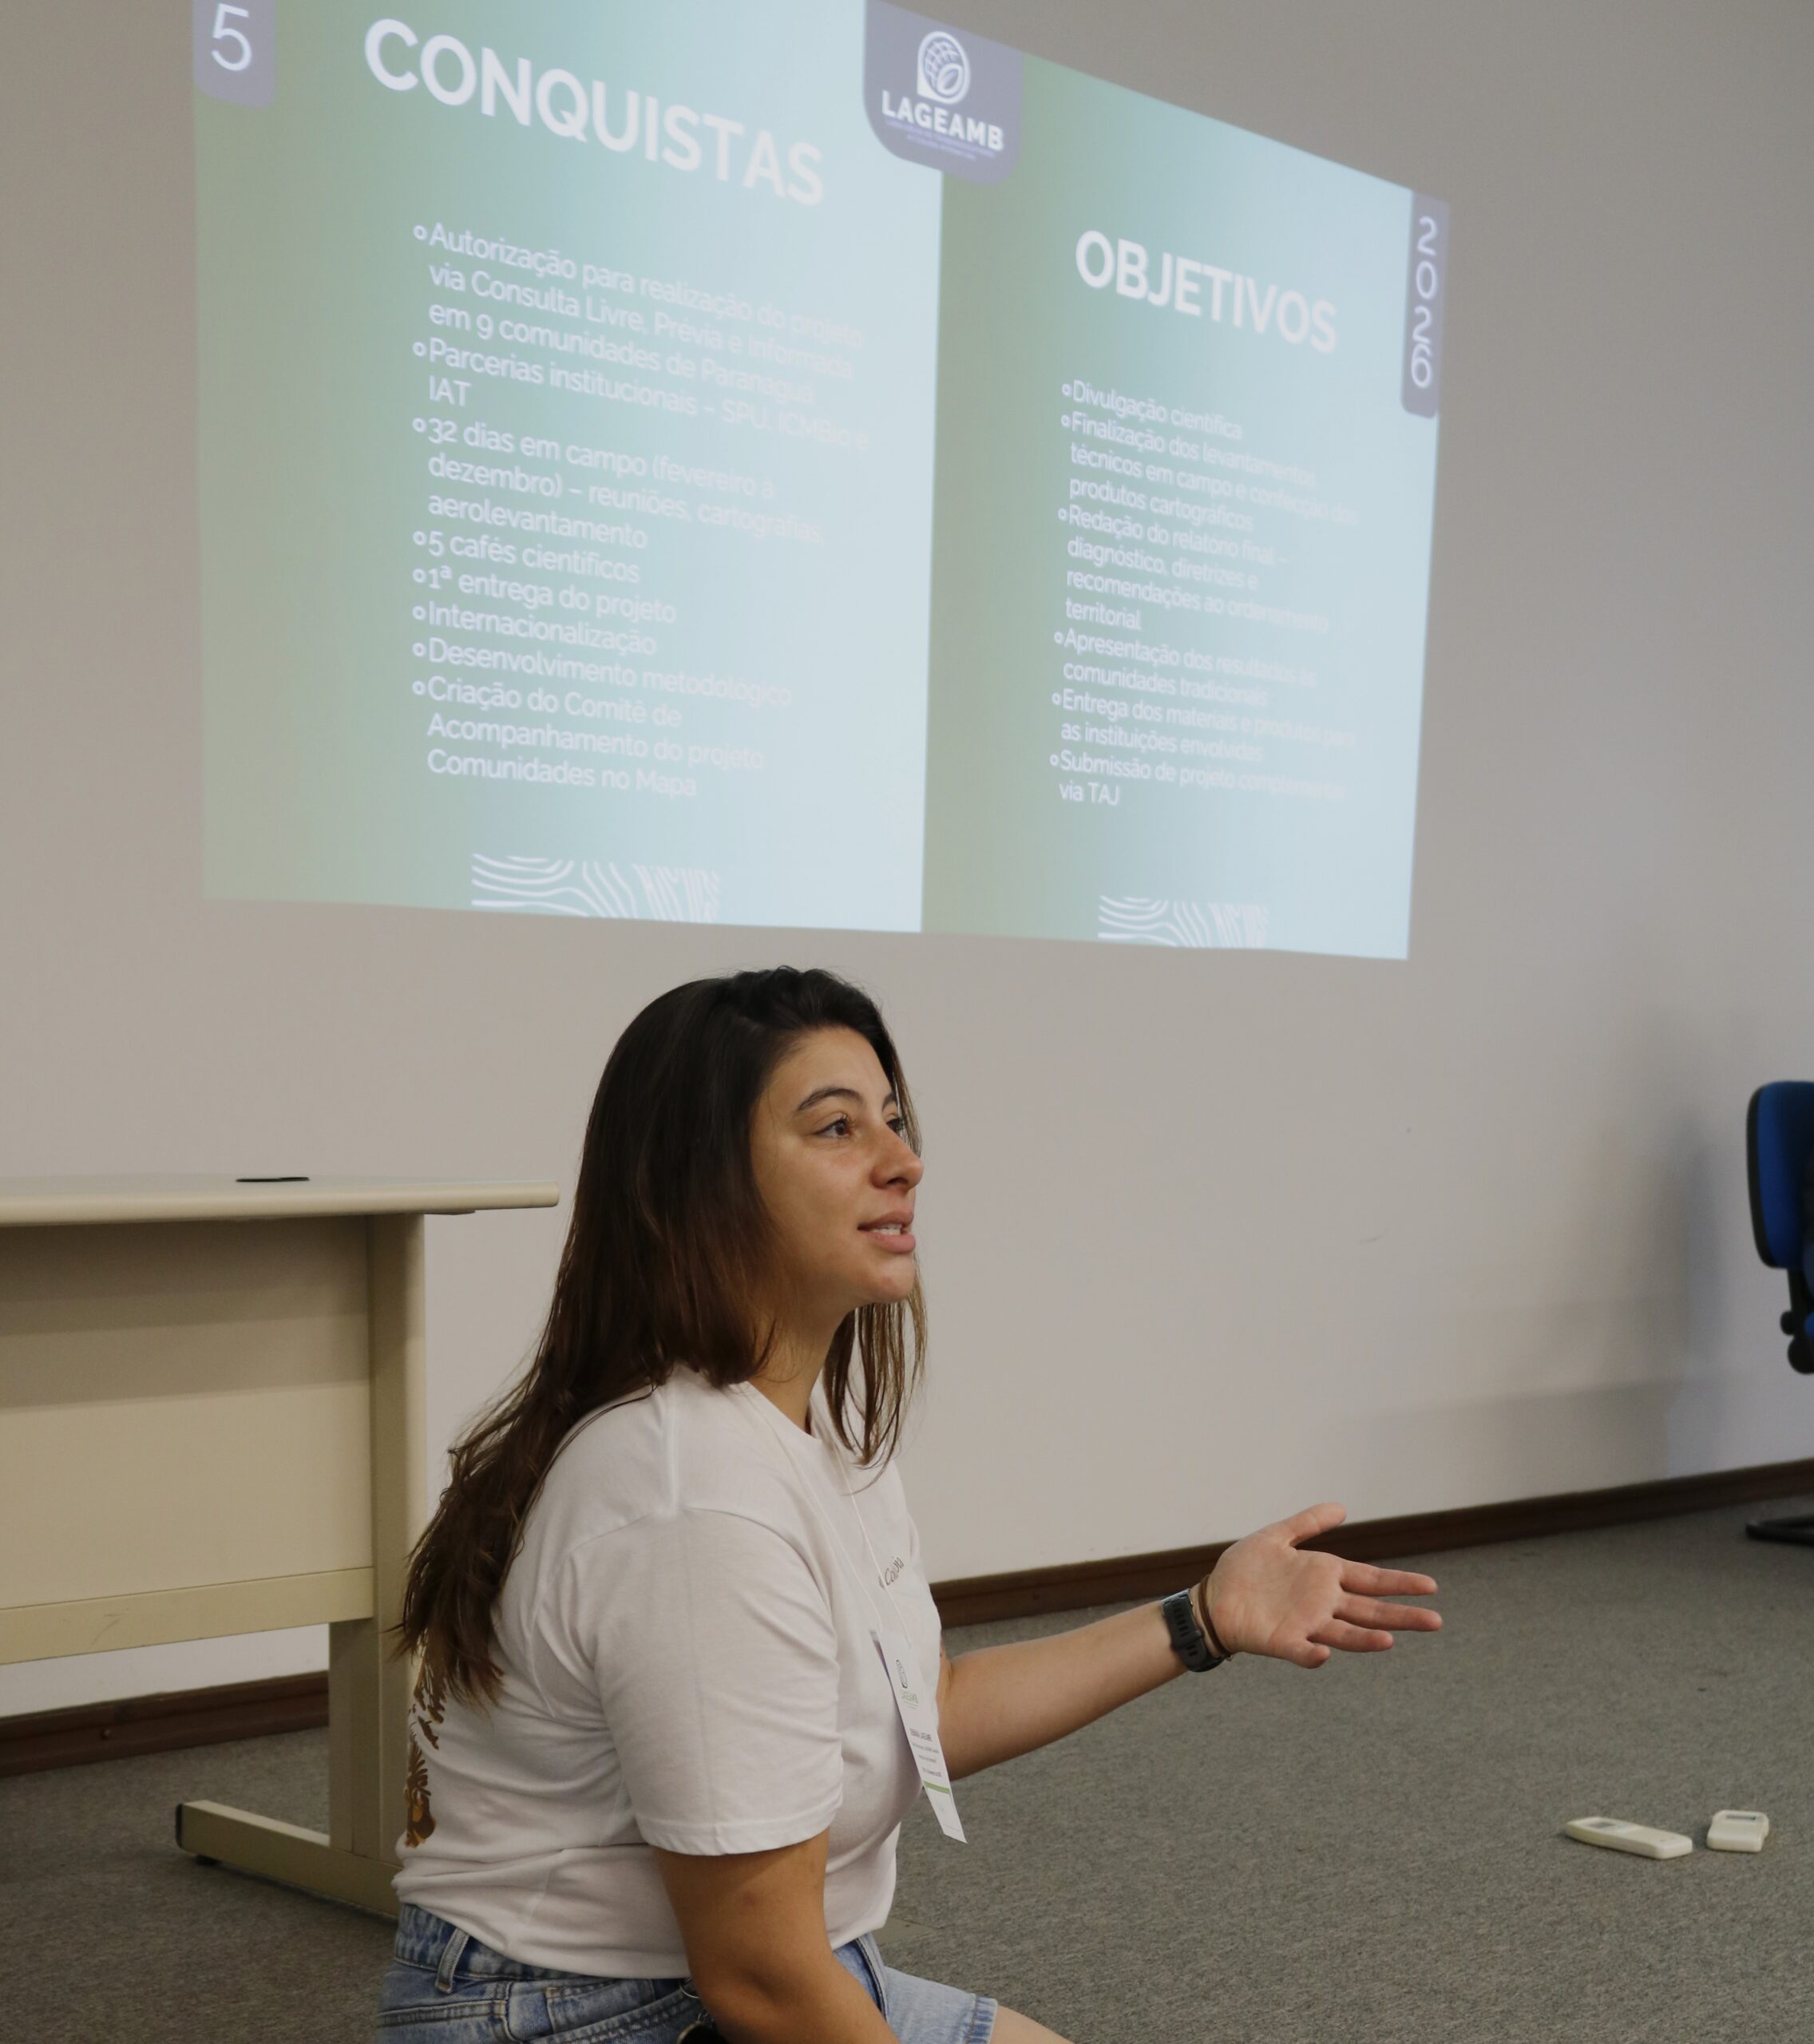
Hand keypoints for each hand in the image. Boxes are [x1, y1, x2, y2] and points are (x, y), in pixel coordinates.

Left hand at [1200, 1503, 1440, 1668]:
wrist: (1212, 1598)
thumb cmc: (1245, 1570)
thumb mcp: (1277, 1537)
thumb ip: (1308, 1523)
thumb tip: (1342, 1507)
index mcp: (1325, 1577)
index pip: (1371, 1580)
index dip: (1399, 1584)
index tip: (1431, 1587)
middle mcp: (1322, 1603)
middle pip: (1369, 1611)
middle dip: (1401, 1615)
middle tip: (1435, 1621)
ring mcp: (1305, 1625)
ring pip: (1344, 1634)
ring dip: (1365, 1639)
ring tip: (1390, 1640)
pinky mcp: (1282, 1641)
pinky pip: (1301, 1651)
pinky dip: (1312, 1655)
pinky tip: (1323, 1655)